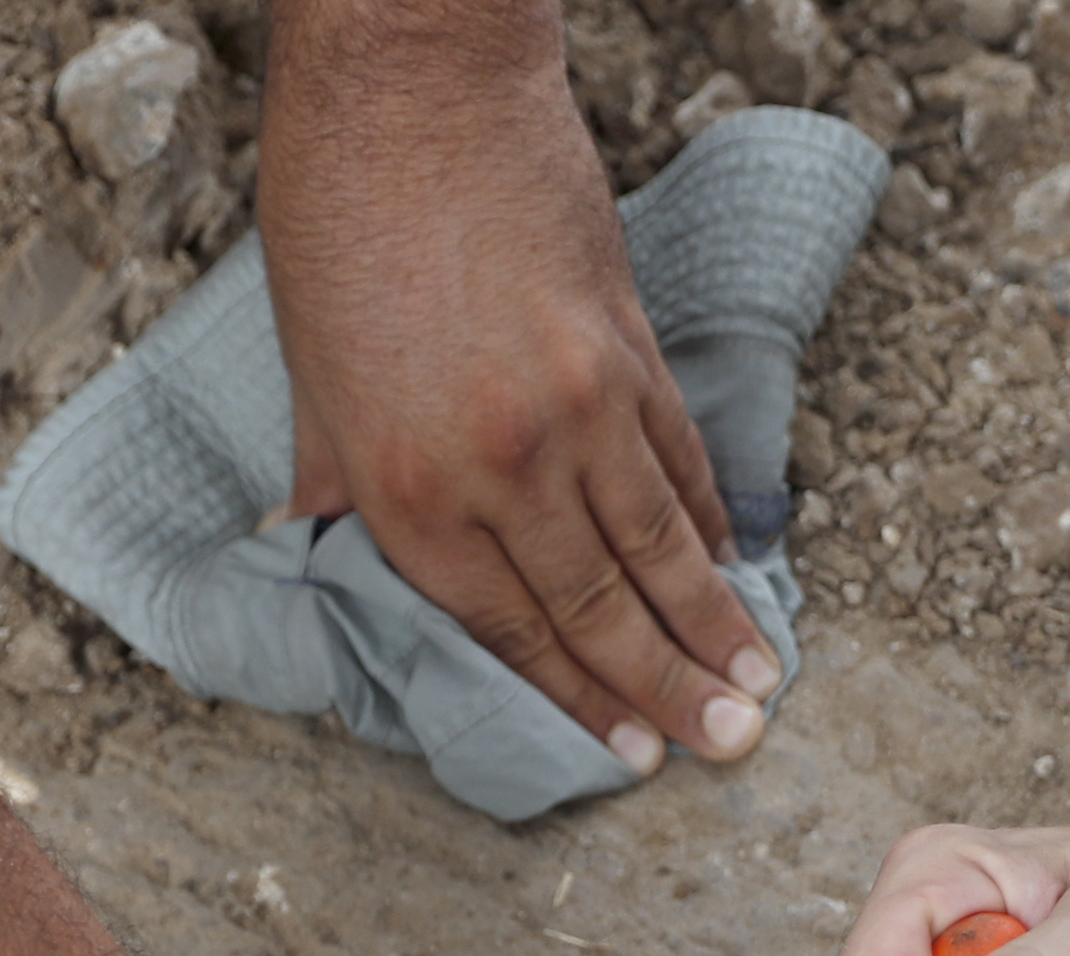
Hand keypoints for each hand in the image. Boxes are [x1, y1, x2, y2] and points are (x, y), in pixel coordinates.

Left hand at [258, 16, 773, 772]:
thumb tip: (330, 547)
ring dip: (712, 622)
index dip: (575, 698)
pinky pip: (677, 455)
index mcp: (405, 487)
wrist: (414, 88)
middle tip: (728, 745)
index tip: (629, 754)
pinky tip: (733, 562)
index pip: (506, 626)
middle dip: (666, 688)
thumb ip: (336, 477)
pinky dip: (708, 515)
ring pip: (657, 541)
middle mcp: (499, 462)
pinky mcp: (625, 344)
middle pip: (596, 603)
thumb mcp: (309, 373)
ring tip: (759, 682)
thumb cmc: (340, 217)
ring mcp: (576, 403)